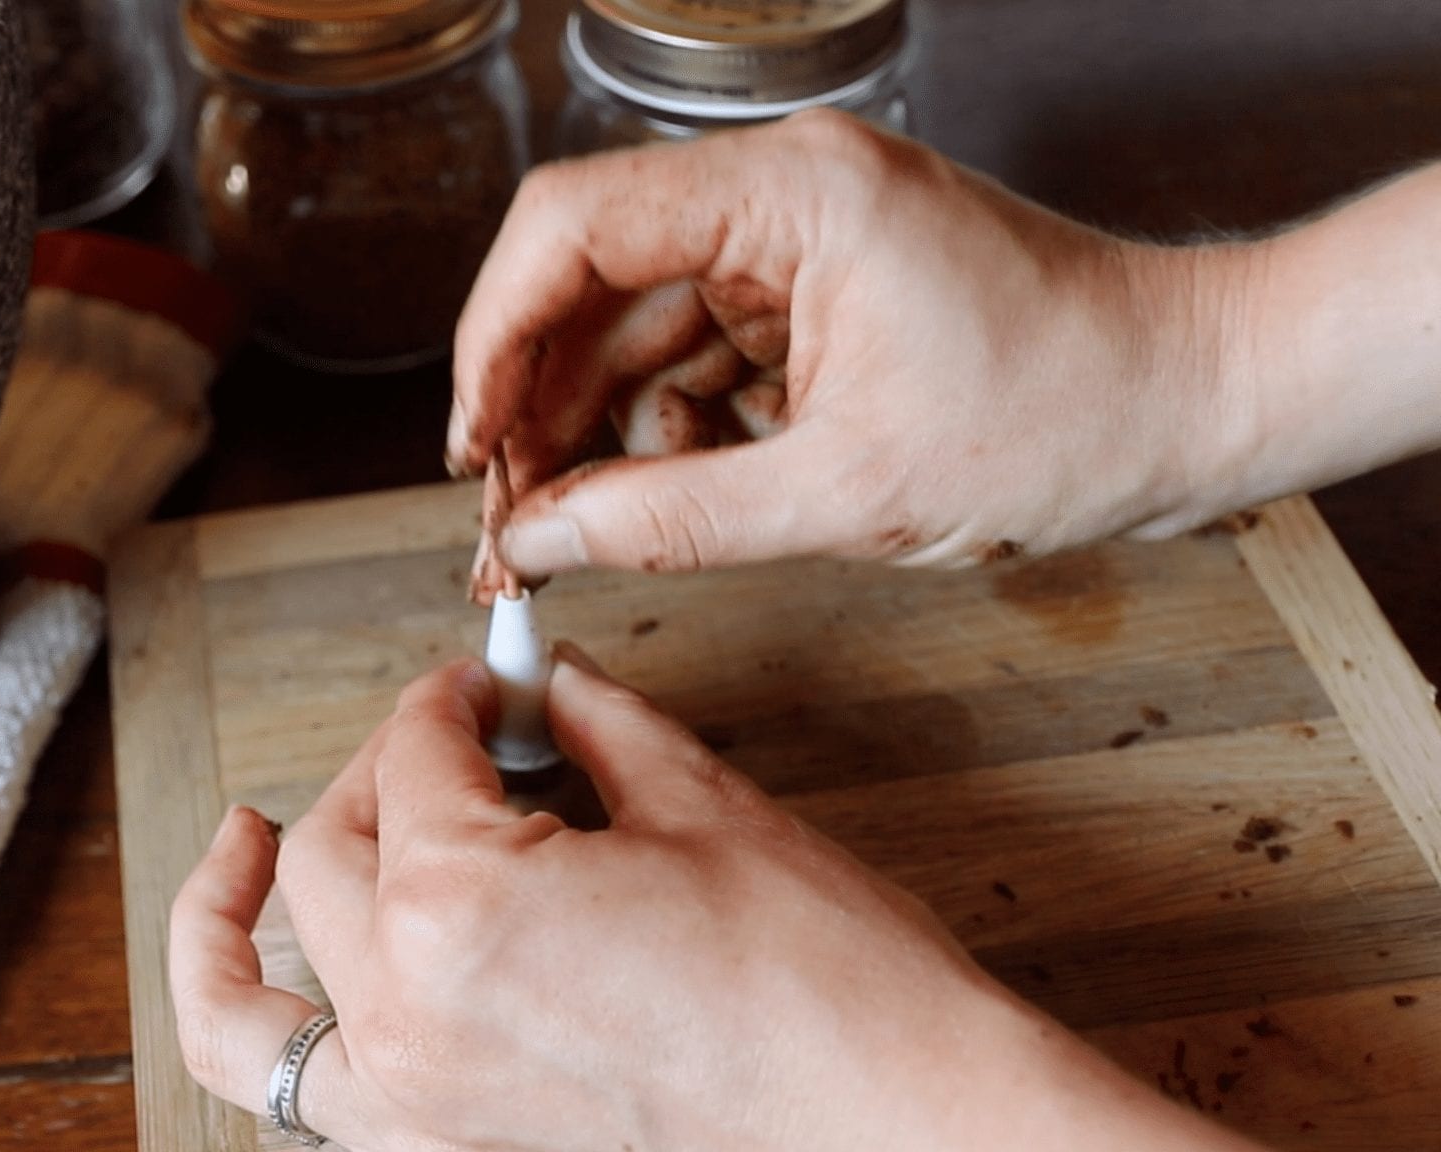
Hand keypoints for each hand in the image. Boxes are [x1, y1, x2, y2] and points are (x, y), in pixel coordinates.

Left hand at [170, 650, 1263, 1151]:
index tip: (492, 678)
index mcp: (462, 904)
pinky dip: (259, 1026)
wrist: (895, 1126)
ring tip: (243, 839)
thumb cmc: (824, 988)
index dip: (457, 690)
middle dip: (393, 762)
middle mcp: (408, 1014)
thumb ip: (599, 727)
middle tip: (463, 733)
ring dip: (235, 905)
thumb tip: (551, 686)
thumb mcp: (706, 810)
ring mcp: (411, 1107)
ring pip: (255, 995)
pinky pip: (297, 1094)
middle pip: (333, 845)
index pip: (419, 751)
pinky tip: (286, 970)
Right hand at [446, 110, 1251, 577]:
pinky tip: (672, 501)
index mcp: (790, 192)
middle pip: (598, 284)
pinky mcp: (821, 299)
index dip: (494, 337)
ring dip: (608, 435)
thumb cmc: (1064, 420)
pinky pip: (707, 361)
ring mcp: (802, 245)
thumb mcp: (850, 492)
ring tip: (583, 534)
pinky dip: (679, 435)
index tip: (471, 446)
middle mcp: (783, 194)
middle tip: (514, 526)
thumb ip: (673, 519)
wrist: (1194, 407)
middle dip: (545, 409)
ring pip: (645, 333)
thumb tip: (542, 540)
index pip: (574, 225)